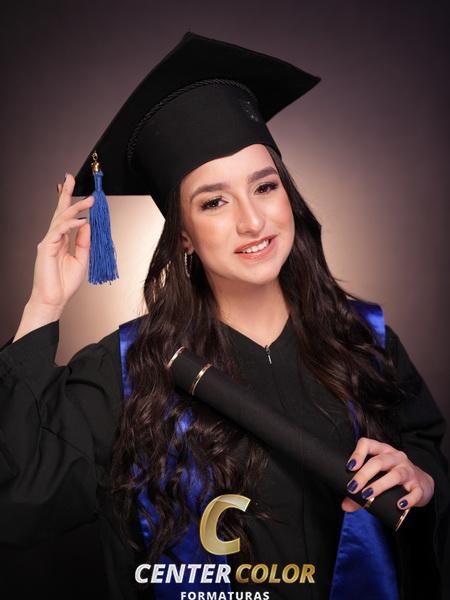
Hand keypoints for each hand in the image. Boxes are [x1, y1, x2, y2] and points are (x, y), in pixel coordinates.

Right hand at [28, 173, 94, 311]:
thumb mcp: (82, 259)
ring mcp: (48, 242)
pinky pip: (59, 231)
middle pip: (59, 211)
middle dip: (65, 194)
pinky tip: (80, 221)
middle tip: (70, 178)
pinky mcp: (46, 248)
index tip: (74, 188)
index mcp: (62, 240)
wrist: (54, 299)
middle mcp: (54, 238)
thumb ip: (84, 242)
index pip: (66, 217)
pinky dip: (71, 224)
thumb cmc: (65, 283)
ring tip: (89, 200)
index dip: (70, 201)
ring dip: (76, 208)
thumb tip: (88, 224)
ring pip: (61, 218)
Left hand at [341, 436, 434, 512]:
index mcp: (382, 451)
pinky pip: (415, 492)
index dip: (358, 453)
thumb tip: (345, 506)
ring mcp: (409, 470)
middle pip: (379, 461)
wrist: (422, 483)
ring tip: (367, 495)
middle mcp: (396, 457)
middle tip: (352, 488)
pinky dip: (407, 499)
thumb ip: (360, 490)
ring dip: (380, 485)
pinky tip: (399, 505)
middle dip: (364, 474)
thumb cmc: (391, 477)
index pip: (368, 444)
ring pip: (396, 475)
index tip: (349, 467)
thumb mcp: (377, 477)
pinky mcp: (419, 486)